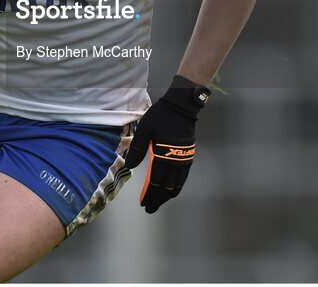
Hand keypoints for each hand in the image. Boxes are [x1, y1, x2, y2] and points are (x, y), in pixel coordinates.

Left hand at [123, 75, 206, 212]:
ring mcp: (183, 159)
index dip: (149, 194)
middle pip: (167, 187)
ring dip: (168, 195)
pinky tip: (172, 189)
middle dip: (158, 199)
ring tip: (159, 202)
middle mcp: (175, 161)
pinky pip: (183, 177)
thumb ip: (137, 149)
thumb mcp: (144, 130)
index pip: (156, 181)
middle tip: (150, 208)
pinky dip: (177, 186)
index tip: (143, 204)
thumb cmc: (160, 117)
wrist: (181, 107)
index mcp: (163, 155)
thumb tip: (129, 166)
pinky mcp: (188, 155)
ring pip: (177, 184)